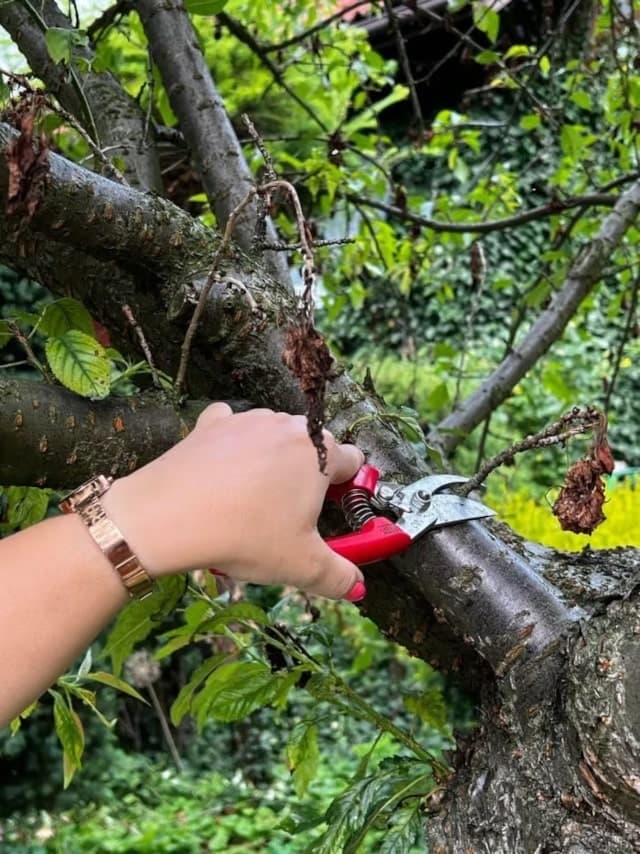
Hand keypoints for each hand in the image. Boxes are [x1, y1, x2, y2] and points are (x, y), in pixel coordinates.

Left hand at [102, 404, 365, 599]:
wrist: (166, 517)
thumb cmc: (245, 536)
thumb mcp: (302, 566)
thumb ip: (340, 577)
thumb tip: (357, 587)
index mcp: (320, 453)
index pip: (355, 462)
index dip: (348, 491)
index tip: (331, 516)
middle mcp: (288, 425)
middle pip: (314, 450)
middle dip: (309, 480)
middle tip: (289, 519)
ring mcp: (248, 419)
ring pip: (275, 439)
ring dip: (273, 463)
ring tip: (251, 504)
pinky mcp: (212, 423)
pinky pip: (233, 429)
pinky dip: (233, 447)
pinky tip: (223, 474)